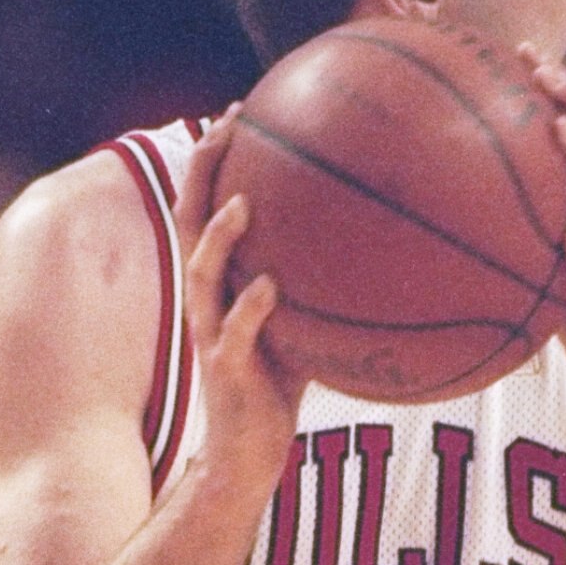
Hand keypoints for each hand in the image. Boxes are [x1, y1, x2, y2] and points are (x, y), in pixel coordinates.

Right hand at [175, 110, 305, 511]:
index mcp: (221, 283)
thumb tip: (376, 244)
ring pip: (201, 274)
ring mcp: (210, 333)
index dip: (214, 159)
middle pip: (189, 220)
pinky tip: (269, 288)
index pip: (206, 206)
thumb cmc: (278, 388)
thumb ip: (319, 283)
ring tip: (241, 203)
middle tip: (228, 124)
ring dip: (219, 237)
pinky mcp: (225, 371)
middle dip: (204, 170)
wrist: (247, 454)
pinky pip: (233, 336)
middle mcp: (206, 299)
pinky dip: (250, 310)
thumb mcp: (301, 324)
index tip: (238, 110)